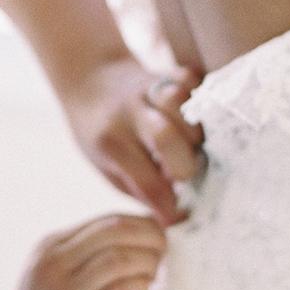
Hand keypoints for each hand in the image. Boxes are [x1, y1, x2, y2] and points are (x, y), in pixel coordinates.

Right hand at [0, 213, 168, 289]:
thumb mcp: (54, 274)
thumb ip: (85, 254)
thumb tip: (140, 234)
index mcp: (50, 247)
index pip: (105, 221)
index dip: (139, 223)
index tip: (159, 234)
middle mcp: (54, 266)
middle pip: (114, 232)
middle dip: (149, 236)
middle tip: (166, 248)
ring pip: (118, 259)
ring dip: (148, 261)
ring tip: (157, 271)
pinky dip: (141, 286)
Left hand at [59, 56, 205, 226]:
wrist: (88, 79)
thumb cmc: (101, 134)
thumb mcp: (106, 166)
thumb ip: (140, 187)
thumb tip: (175, 216)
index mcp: (110, 142)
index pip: (147, 181)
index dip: (167, 206)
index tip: (177, 217)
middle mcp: (130, 112)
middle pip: (166, 137)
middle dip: (185, 166)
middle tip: (182, 175)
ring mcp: (149, 88)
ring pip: (183, 105)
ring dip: (195, 133)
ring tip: (189, 146)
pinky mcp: (168, 72)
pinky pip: (193, 83)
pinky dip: (200, 101)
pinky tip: (193, 119)